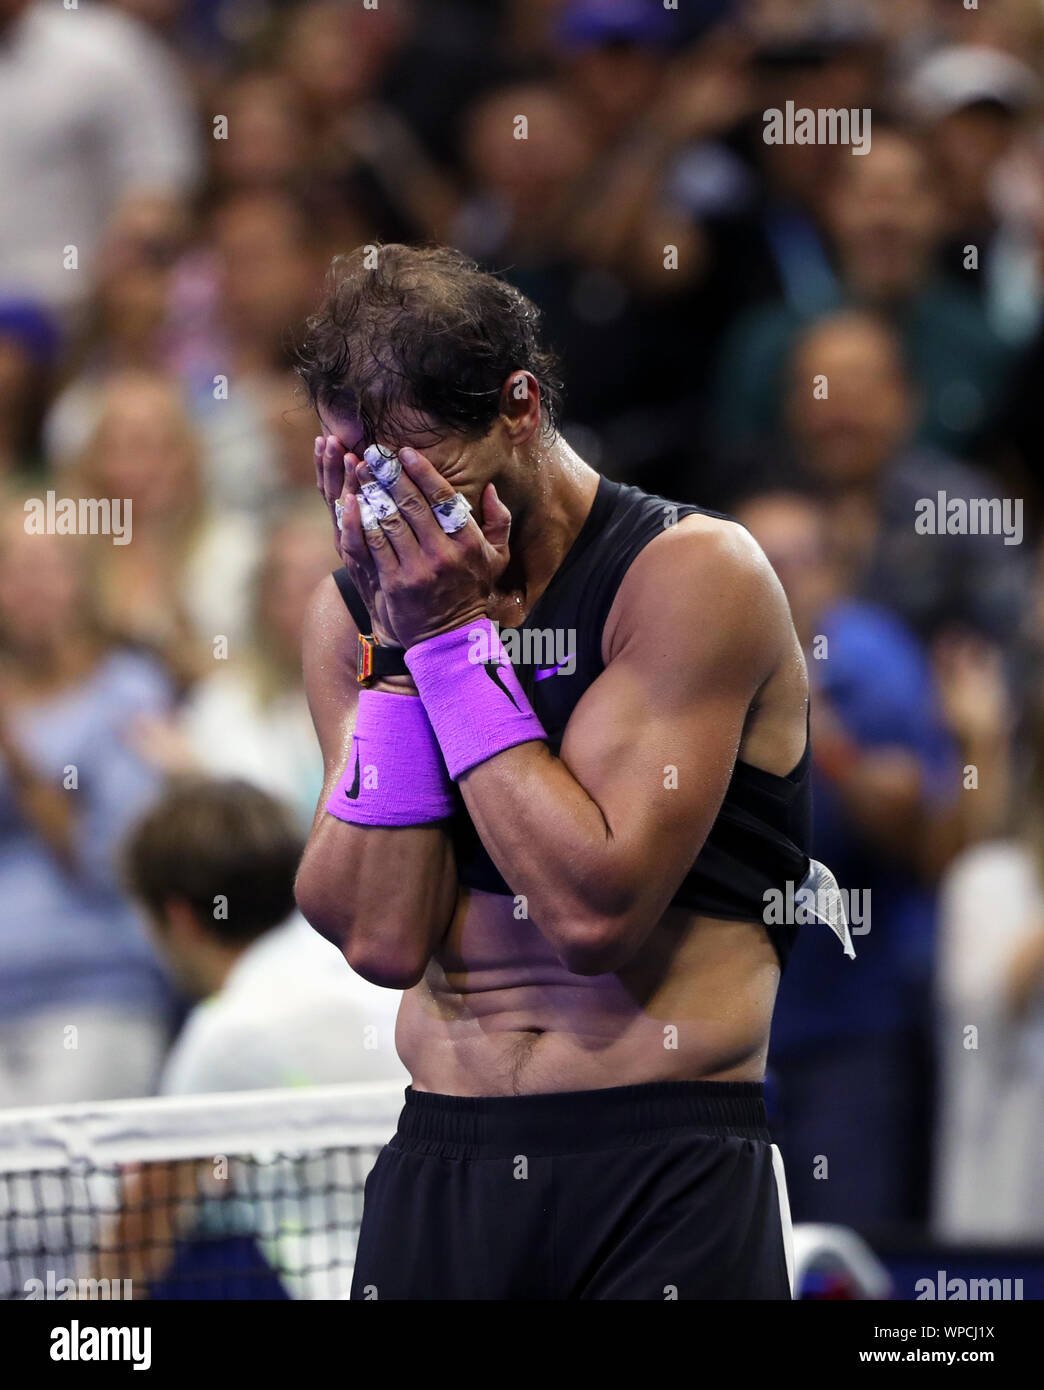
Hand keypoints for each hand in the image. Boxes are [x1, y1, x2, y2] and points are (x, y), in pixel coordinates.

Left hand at [339, 446, 510, 649]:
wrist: (449, 636)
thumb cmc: (472, 590)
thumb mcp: (497, 557)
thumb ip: (499, 521)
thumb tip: (492, 488)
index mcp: (468, 542)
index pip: (443, 498)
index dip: (422, 471)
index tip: (404, 452)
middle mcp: (443, 553)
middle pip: (412, 504)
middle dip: (390, 474)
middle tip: (374, 453)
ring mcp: (417, 569)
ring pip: (389, 520)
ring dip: (372, 492)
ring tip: (360, 471)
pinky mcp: (394, 583)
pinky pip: (374, 545)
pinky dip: (362, 521)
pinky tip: (353, 502)